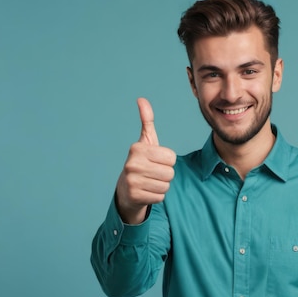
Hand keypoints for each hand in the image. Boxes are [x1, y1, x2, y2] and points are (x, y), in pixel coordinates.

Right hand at [115, 97, 175, 223]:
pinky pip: (161, 197)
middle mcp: (132, 164)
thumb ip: (147, 121)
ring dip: (162, 185)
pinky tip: (147, 191)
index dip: (167, 160)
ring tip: (150, 181)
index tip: (155, 160)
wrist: (126, 190)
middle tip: (153, 173)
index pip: (171, 157)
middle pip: (170, 172)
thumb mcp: (145, 141)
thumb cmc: (141, 162)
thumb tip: (141, 99)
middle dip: (165, 174)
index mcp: (137, 148)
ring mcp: (132, 181)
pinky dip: (157, 196)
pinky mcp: (135, 196)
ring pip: (166, 185)